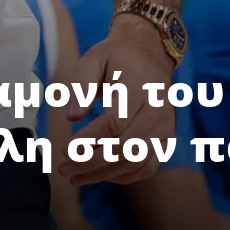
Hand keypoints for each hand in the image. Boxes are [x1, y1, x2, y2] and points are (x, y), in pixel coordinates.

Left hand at [58, 16, 175, 186]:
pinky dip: (124, 176)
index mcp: (139, 87)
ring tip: (75, 177)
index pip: (115, 123)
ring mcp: (164, 126)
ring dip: (104, 174)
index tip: (66, 150)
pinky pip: (147, 166)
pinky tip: (101, 174)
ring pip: (135, 162)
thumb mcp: (95, 58)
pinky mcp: (165, 138)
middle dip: (91, 163)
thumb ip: (82, 85)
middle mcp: (156, 110)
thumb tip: (72, 117)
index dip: (89, 141)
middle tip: (64, 168)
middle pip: (125, 147)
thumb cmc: (119, 56)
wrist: (152, 52)